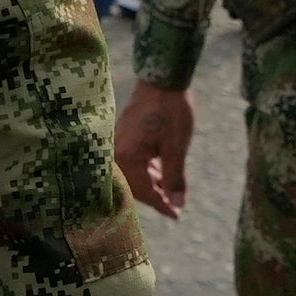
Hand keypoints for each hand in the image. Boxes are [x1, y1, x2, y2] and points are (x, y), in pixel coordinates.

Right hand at [113, 80, 196, 219]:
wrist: (161, 79)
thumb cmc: (171, 112)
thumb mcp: (177, 148)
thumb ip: (175, 178)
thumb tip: (177, 204)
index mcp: (128, 158)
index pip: (145, 192)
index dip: (162, 205)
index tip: (177, 216)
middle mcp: (117, 153)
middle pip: (135, 186)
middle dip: (154, 196)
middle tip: (173, 206)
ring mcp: (118, 144)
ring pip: (134, 173)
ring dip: (151, 182)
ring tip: (169, 188)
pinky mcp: (122, 136)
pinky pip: (132, 161)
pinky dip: (146, 169)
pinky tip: (159, 170)